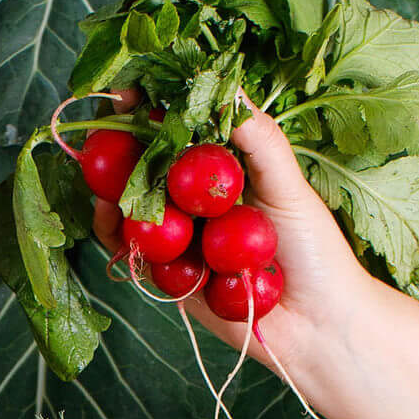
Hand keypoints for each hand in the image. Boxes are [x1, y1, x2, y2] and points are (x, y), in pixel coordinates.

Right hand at [88, 98, 381, 388]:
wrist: (316, 328)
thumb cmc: (316, 255)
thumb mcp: (290, 187)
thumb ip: (259, 143)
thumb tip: (227, 93)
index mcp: (231, 169)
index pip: (184, 129)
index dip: (154, 108)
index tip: (131, 90)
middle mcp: (202, 200)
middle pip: (149, 164)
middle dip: (120, 148)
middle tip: (102, 135)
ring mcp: (182, 236)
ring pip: (133, 206)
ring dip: (112, 189)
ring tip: (102, 179)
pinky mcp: (169, 274)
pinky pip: (132, 249)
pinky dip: (116, 233)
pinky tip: (109, 216)